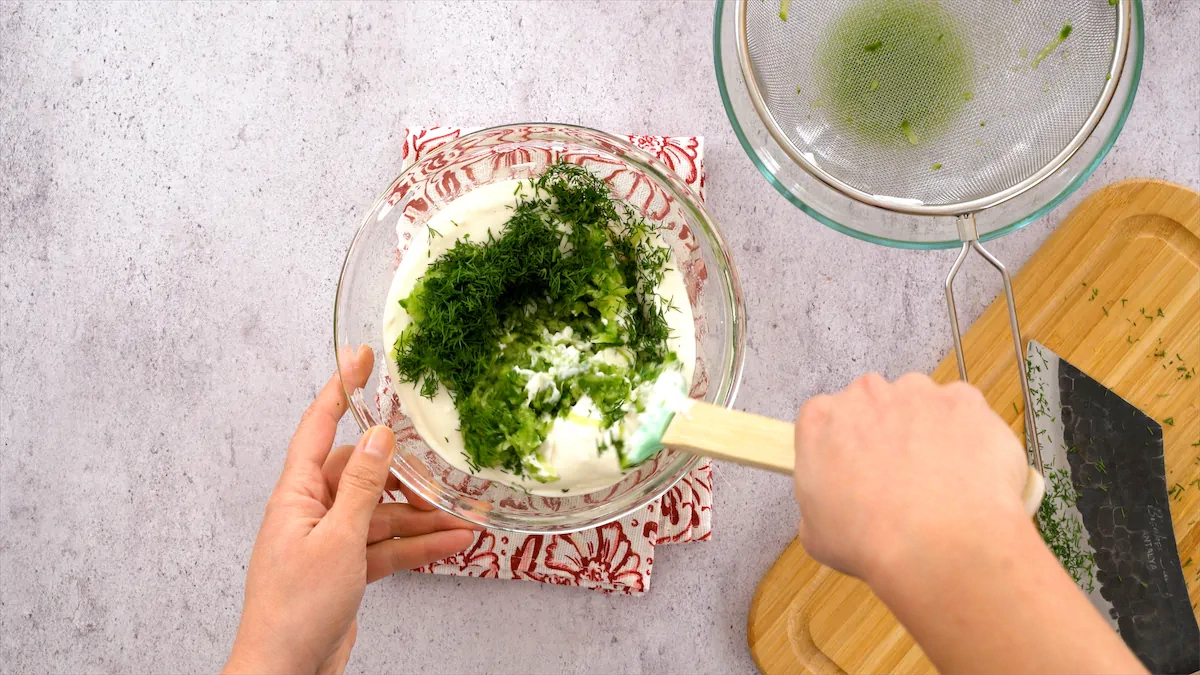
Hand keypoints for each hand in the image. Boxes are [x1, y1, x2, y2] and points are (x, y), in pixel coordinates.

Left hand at [224, 346, 479, 674]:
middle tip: (440, 471)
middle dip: (404, 476)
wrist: (285, 672)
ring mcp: (330, 542)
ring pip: (383, 515)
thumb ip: (362, 487)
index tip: (359, 357)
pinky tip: (452, 544)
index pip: (319, 427)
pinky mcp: (346, 569)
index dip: (340, 389)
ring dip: (421, 519)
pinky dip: (418, 547)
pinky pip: (388, 546)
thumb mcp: (338, 540)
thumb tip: (379, 437)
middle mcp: (311, 512)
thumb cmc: (295, 609)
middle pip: (364, 475)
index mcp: (296, 495)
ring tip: (463, 518)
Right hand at [792, 373, 1027, 582]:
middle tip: (896, 477)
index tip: (854, 466)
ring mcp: (917, 393)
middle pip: (873, 403)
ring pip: (919, 404)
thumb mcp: (815, 531)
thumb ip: (817, 496)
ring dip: (924, 430)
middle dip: (884, 432)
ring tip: (935, 479)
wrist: (940, 548)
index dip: (842, 444)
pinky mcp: (962, 402)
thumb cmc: (874, 542)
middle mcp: (866, 395)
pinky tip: (963, 473)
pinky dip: (965, 435)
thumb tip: (833, 499)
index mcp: (822, 420)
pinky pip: (963, 412)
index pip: (826, 417)